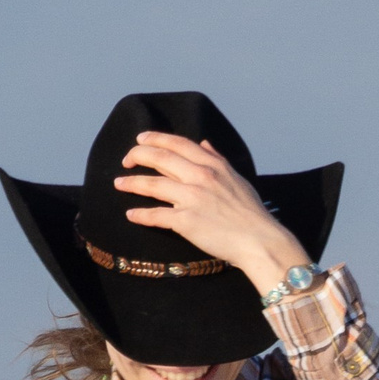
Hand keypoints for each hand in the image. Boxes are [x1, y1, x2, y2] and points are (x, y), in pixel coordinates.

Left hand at [115, 134, 309, 296]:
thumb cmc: (251, 213)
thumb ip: (217, 159)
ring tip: (119, 184)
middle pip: (160, 159)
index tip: (141, 139)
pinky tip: (131, 214)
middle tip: (126, 160)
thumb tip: (204, 144)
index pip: (177, 144)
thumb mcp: (236, 178)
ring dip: (132, 183)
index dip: (155, 139)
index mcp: (212, 164)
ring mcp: (192, 198)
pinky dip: (141, 215)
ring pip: (153, 185)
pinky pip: (156, 215)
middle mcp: (200, 176)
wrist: (259, 240)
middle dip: (138, 156)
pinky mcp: (186, 221)